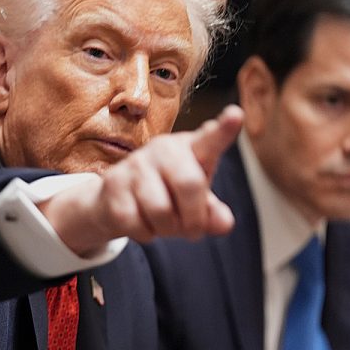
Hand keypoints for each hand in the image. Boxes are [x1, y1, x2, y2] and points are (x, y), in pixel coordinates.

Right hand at [39, 105, 241, 254]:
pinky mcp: (113, 184)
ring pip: (161, 210)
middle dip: (194, 219)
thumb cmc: (165, 195)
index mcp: (192, 149)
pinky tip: (142, 223)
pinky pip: (136, 223)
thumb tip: (223, 223)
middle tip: (192, 230)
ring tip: (164, 224)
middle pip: (189, 184)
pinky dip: (145, 234)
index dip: (224, 129)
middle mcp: (164, 148)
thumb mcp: (196, 203)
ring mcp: (136, 164)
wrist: (116, 200)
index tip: (236, 115)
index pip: (210, 139)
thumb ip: (213, 213)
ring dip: (167, 230)